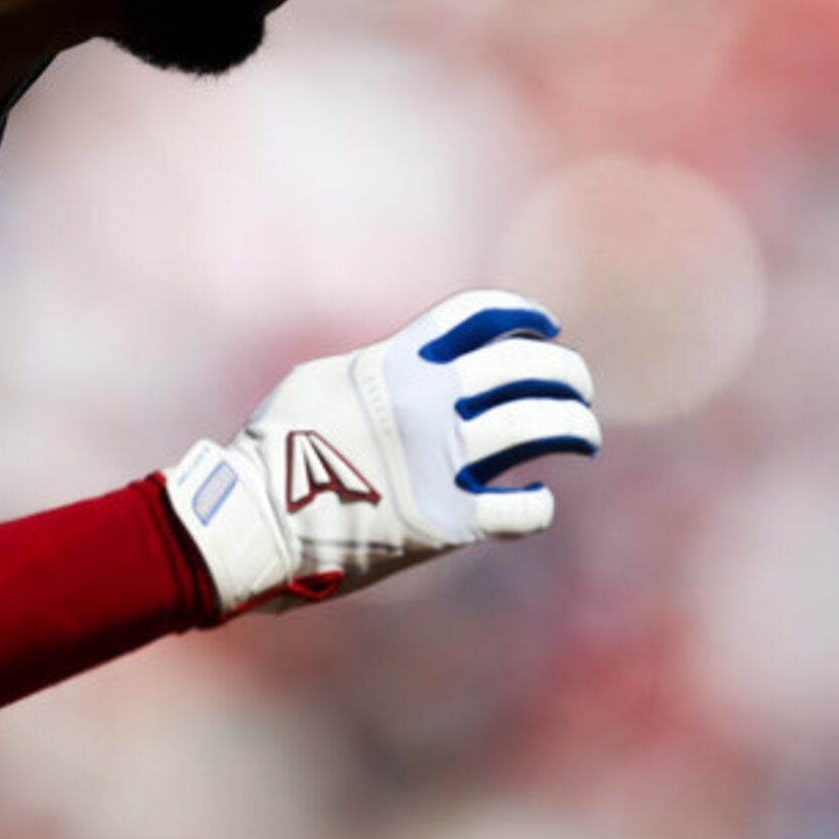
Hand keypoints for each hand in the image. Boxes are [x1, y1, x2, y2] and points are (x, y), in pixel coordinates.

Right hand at [160, 291, 600, 615]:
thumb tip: (409, 365)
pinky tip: (537, 500)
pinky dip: (539, 504)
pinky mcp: (446, 523)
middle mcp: (428, 404)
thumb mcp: (319, 381)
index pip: (477, 315)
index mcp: (397, 364)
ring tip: (584, 436)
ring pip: (539, 427)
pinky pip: (521, 510)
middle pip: (524, 369)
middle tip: (577, 388)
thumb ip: (376, 368)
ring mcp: (441, 463)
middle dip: (565, 373)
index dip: (521, 316)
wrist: (254, 519)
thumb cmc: (274, 450)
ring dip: (574, 427)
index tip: (546, 327)